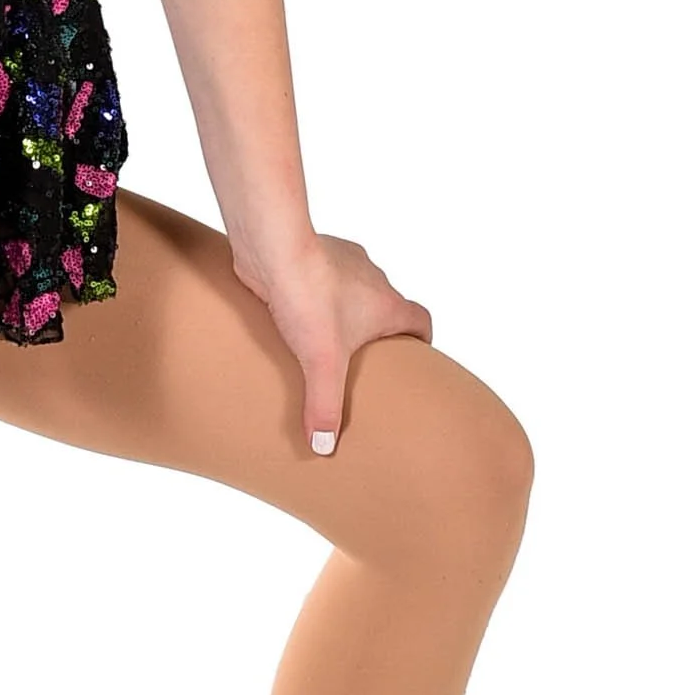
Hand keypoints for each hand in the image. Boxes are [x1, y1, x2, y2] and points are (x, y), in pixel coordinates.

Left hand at [235, 231, 433, 456]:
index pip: (421, 320)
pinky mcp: (312, 257)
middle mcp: (372, 278)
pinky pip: (322, 278)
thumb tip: (324, 446)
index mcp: (387, 303)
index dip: (421, 340)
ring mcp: (342, 262)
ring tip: (324, 339)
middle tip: (362, 360)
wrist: (274, 248)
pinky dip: (316, 294)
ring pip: (354, 290)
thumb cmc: (308, 297)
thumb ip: (325, 405)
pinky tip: (293, 313)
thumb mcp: (321, 361)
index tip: (414, 358)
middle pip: (387, 307)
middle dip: (378, 333)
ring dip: (345, 311)